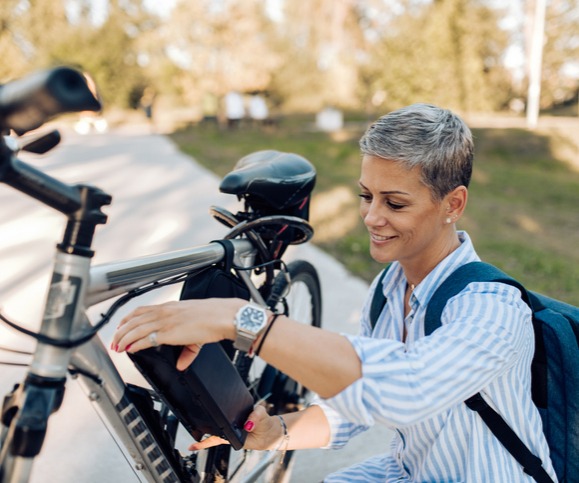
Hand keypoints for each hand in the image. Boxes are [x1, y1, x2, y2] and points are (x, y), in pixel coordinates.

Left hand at [112, 298, 244, 368]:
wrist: (222, 316)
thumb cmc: (213, 318)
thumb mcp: (196, 331)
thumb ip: (187, 350)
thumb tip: (181, 363)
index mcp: (170, 307)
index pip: (142, 310)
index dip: (128, 319)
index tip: (121, 327)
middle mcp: (165, 311)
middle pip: (133, 318)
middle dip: (120, 330)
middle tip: (114, 340)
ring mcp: (165, 320)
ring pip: (135, 328)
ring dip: (123, 338)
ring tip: (117, 346)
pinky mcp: (168, 332)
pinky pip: (145, 337)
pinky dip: (135, 343)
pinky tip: (130, 349)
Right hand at [189, 405, 283, 451]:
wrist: (269, 434)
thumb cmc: (264, 420)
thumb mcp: (261, 412)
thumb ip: (255, 415)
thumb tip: (247, 424)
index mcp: (236, 409)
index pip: (223, 405)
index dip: (214, 404)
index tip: (205, 402)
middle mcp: (230, 418)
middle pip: (215, 417)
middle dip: (204, 417)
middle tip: (195, 416)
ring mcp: (228, 428)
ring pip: (213, 430)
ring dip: (202, 432)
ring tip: (193, 433)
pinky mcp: (228, 438)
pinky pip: (215, 441)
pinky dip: (204, 443)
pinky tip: (194, 446)